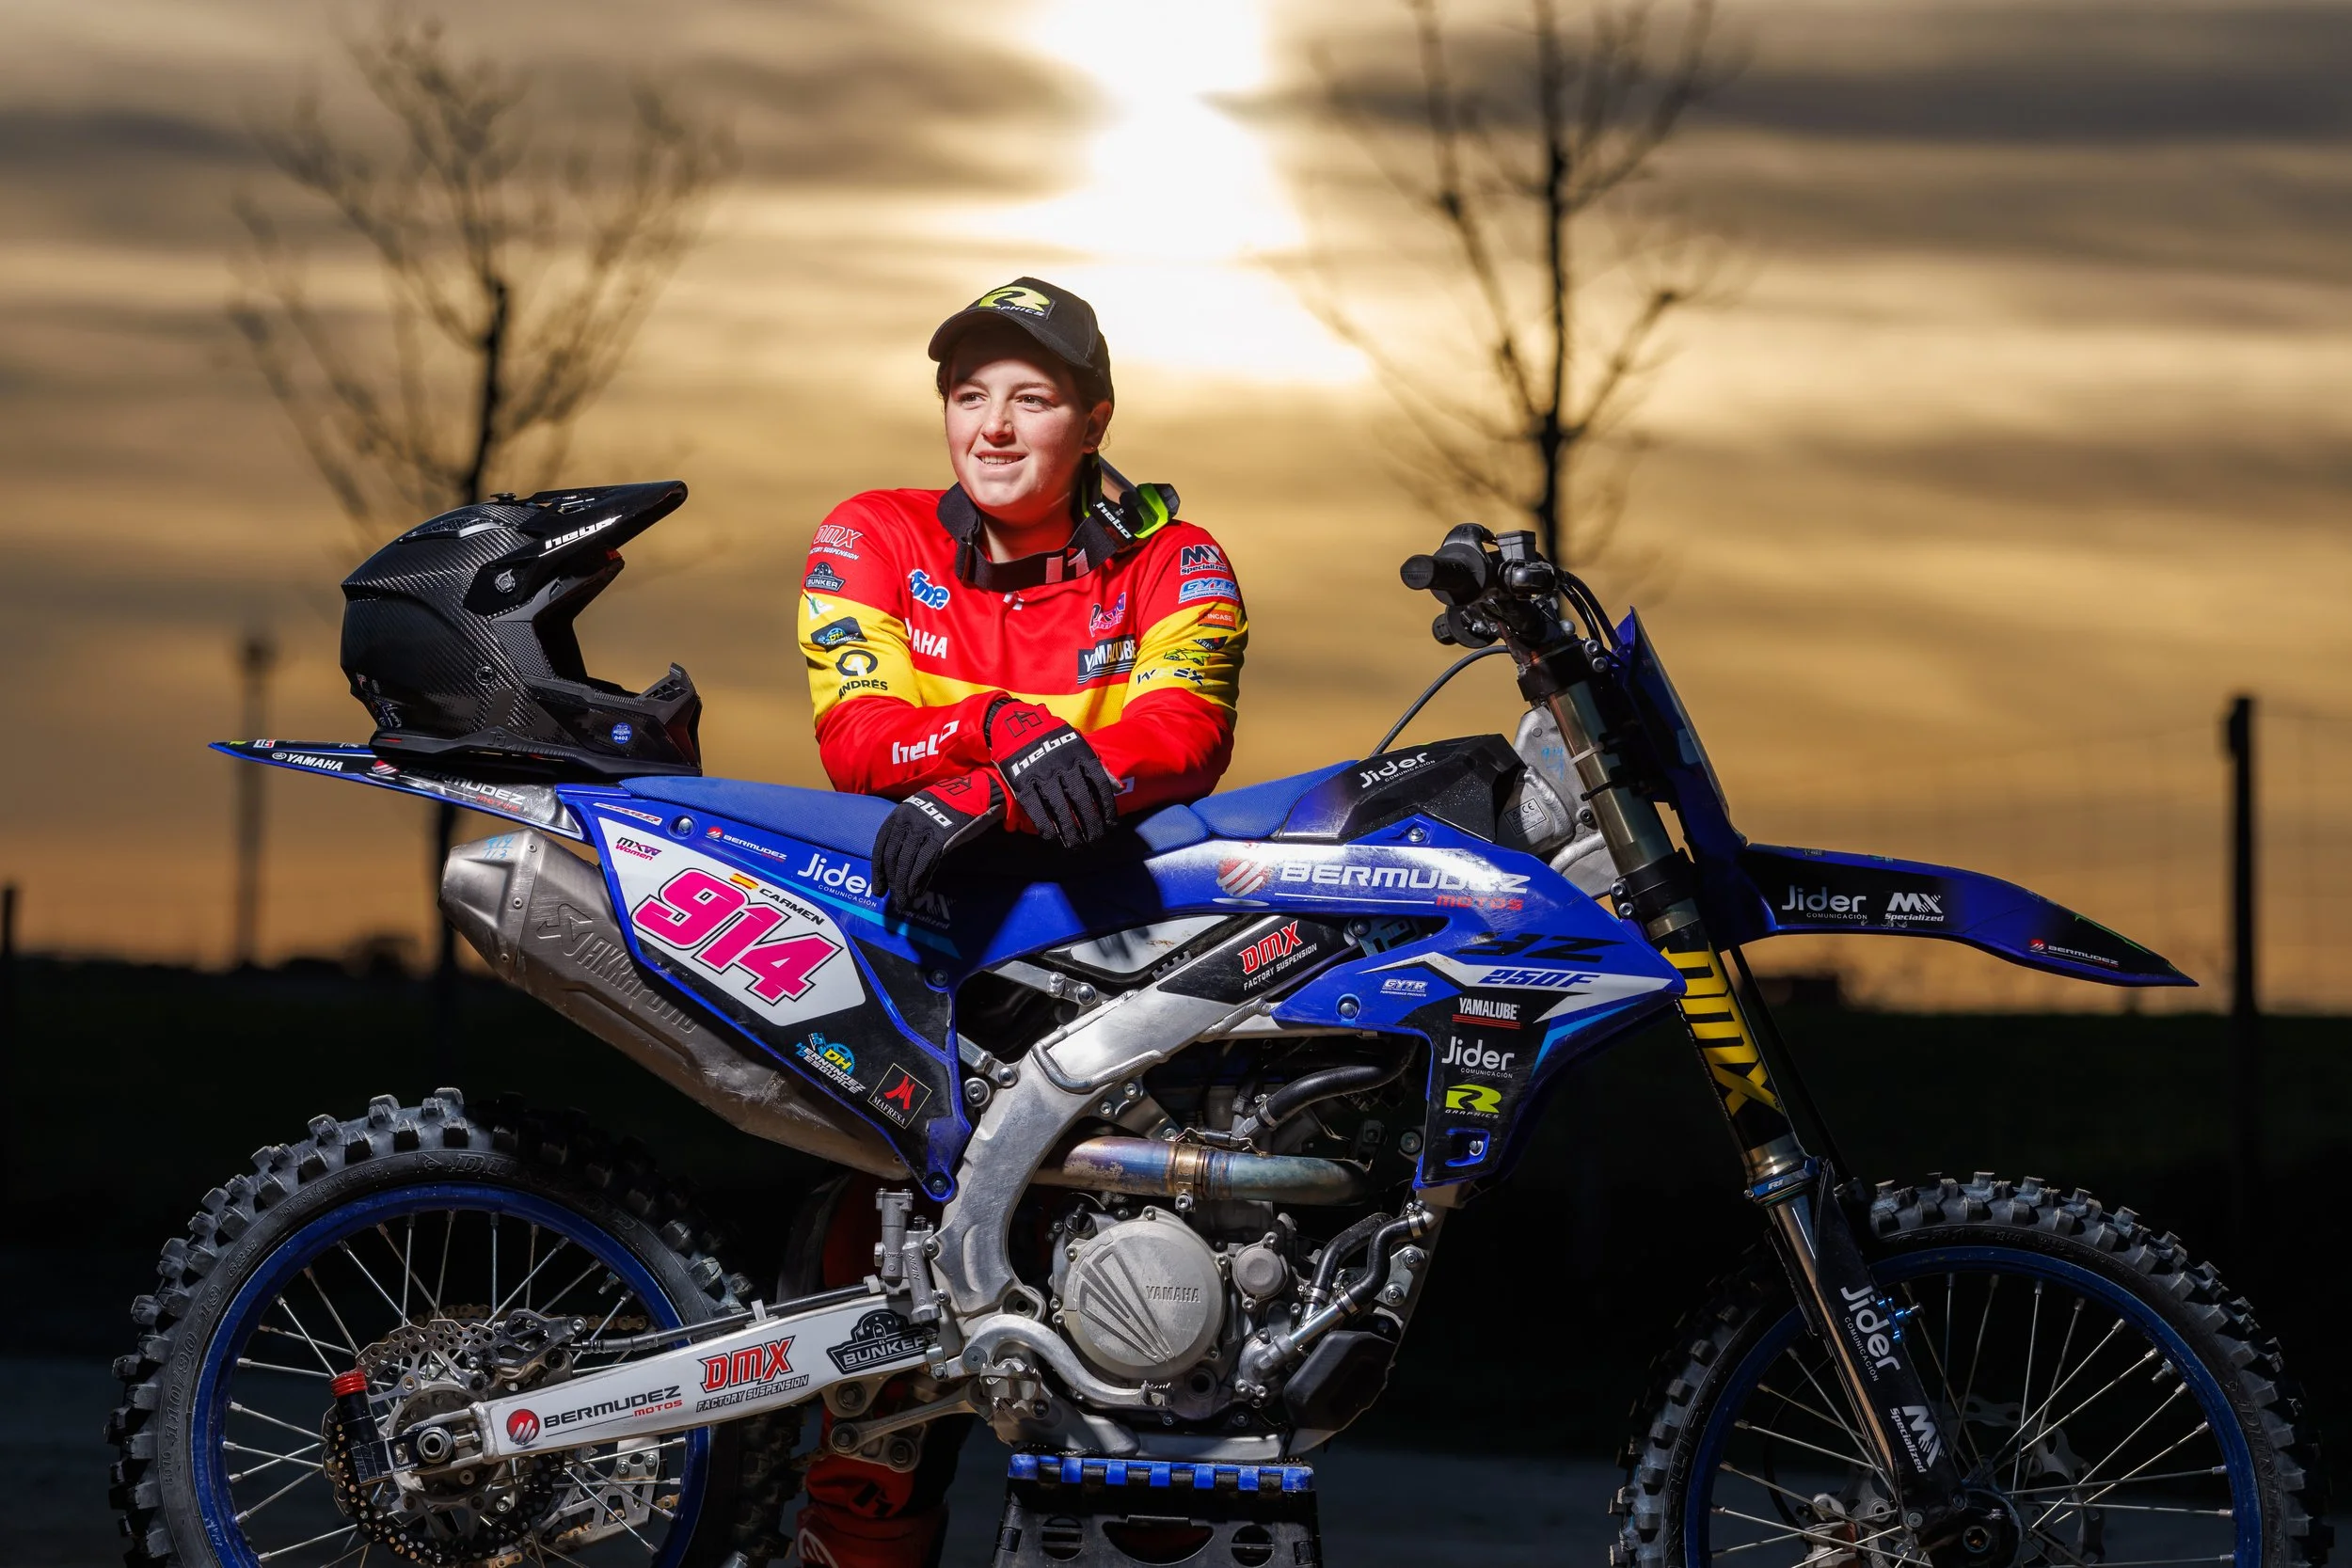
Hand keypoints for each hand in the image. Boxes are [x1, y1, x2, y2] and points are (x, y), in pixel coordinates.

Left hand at [872, 770, 1003, 910]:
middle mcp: (907, 820)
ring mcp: (923, 828)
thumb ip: (909, 830)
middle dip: (891, 880)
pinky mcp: (940, 837)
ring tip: (905, 900)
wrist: (977, 793)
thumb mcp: (922, 810)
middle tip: (894, 897)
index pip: (881, 844)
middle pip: (892, 856)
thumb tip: (900, 860)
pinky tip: (917, 892)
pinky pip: (924, 864)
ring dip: (903, 885)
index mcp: (900, 813)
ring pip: (906, 862)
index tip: (878, 888)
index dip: (878, 869)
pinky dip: (918, 881)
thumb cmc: (950, 804)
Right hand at [985, 699, 1119, 847]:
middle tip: (1096, 842)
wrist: (1017, 726)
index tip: (1111, 826)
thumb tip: (1118, 788)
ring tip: (1077, 847)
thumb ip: (1099, 767)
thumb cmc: (1054, 738)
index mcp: (1080, 755)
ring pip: (1060, 808)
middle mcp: (1064, 766)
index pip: (1099, 785)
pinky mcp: (1023, 782)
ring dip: (1070, 831)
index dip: (1107, 808)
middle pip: (1082, 800)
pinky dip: (1045, 825)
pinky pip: (1036, 808)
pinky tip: (1053, 838)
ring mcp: (1043, 775)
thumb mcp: (1080, 745)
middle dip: (1091, 825)